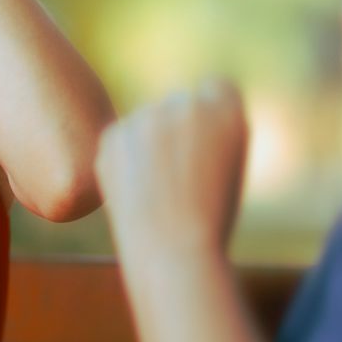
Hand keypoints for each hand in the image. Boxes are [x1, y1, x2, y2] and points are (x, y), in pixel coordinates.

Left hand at [95, 78, 248, 260]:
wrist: (174, 252)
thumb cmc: (210, 217)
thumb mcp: (228, 163)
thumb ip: (209, 126)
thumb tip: (180, 103)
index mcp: (227, 108)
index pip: (216, 89)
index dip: (211, 119)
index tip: (209, 148)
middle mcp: (186, 102)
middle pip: (179, 103)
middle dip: (179, 131)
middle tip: (184, 179)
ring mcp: (146, 117)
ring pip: (147, 121)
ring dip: (151, 144)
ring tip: (162, 191)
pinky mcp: (113, 135)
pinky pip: (122, 138)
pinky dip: (126, 160)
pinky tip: (139, 192)